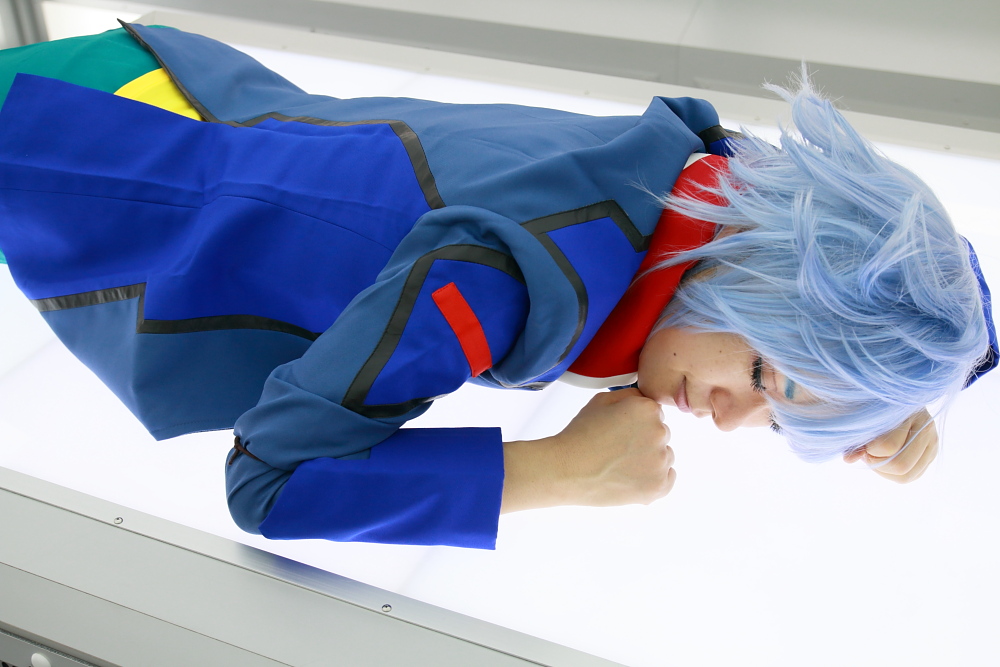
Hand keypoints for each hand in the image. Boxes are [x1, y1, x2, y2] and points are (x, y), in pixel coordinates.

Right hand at [501, 388, 674, 512]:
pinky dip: (653, 479)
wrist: (566, 470)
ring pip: (664, 456)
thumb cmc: (580, 435)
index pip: (653, 413)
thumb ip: (630, 395)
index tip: (619, 431)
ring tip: (621, 465)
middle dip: (644, 439)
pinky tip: (631, 477)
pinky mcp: (659, 486)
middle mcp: (660, 432)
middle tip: (617, 449)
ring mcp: (661, 462)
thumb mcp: (601, 400)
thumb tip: (644, 399)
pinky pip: (667, 478)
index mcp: (648, 409)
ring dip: (649, 459)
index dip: (634, 422)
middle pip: (661, 434)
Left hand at [842, 408, 937, 482]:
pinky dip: (893, 474)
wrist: (891, 397)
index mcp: (908, 412)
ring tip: (875, 456)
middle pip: (900, 465)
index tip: (863, 442)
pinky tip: (884, 460)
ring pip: (906, 476)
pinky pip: (912, 476)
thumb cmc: (870, 404)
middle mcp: (926, 427)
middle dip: (877, 463)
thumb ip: (854, 438)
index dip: (870, 450)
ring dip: (884, 471)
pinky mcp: (931, 453)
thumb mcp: (860, 416)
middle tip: (867, 452)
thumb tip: (848, 459)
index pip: (888, 447)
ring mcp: (932, 442)